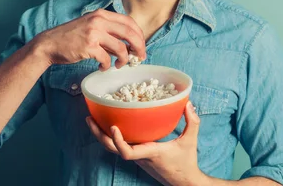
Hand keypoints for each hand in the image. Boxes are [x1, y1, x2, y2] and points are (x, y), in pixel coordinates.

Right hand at [32, 9, 145, 69]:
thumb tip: (128, 44)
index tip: (141, 45)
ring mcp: (94, 33)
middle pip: (130, 33)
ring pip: (121, 48)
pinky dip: (107, 65)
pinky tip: (102, 67)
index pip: (129, 21)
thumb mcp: (91, 26)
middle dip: (139, 46)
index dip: (139, 34)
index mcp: (102, 14)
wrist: (49, 44)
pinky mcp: (88, 46)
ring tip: (119, 65)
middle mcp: (99, 21)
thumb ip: (108, 31)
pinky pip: (107, 59)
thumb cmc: (71, 37)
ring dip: (124, 59)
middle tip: (140, 57)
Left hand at [86, 101, 203, 185]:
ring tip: (93, 119)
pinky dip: (111, 137)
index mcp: (150, 153)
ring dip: (101, 135)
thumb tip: (188, 103)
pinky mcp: (138, 157)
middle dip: (99, 134)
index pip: (127, 152)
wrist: (184, 182)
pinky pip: (120, 147)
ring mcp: (137, 158)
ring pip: (113, 149)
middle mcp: (140, 156)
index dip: (117, 141)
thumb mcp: (190, 141)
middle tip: (89, 118)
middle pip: (112, 149)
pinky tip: (109, 125)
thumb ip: (192, 122)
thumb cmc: (187, 163)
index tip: (113, 126)